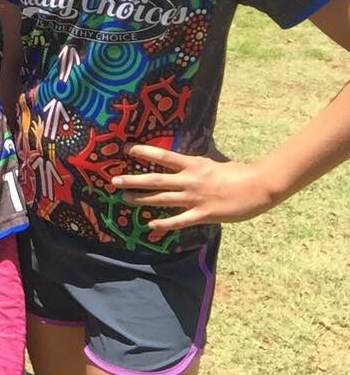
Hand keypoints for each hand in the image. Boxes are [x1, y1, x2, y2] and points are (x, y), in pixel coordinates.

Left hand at [112, 144, 275, 229]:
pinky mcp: (203, 214)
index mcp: (193, 164)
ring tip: (124, 199)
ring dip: (142, 199)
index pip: (163, 156)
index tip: (127, 149)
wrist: (259, 186)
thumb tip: (183, 159)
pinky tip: (151, 225)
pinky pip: (180, 220)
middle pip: (155, 179)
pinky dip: (164, 223)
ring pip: (162, 199)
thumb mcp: (213, 162)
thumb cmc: (238, 172)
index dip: (144, 152)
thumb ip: (196, 163)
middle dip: (133, 180)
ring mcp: (195, 198)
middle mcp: (190, 180)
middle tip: (114, 180)